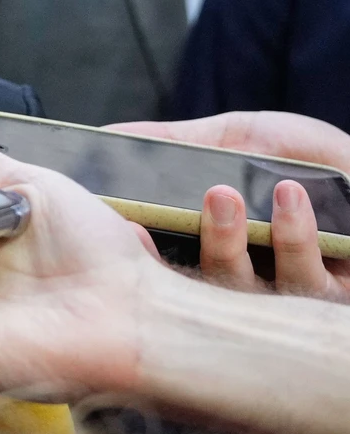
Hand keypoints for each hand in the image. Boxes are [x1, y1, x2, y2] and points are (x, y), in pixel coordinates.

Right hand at [111, 113, 349, 300]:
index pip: (167, 268)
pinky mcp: (333, 299)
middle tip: (209, 197)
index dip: (144, 256)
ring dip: (236, 241)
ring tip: (236, 192)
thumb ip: (178, 140)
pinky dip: (293, 237)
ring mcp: (291, 293)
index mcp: (217, 247)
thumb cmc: (312, 156)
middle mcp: (250, 280)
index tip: (130, 227)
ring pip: (249, 292)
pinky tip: (290, 199)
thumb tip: (107, 134)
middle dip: (204, 243)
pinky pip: (305, 285)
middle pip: (207, 284)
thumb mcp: (241, 136)